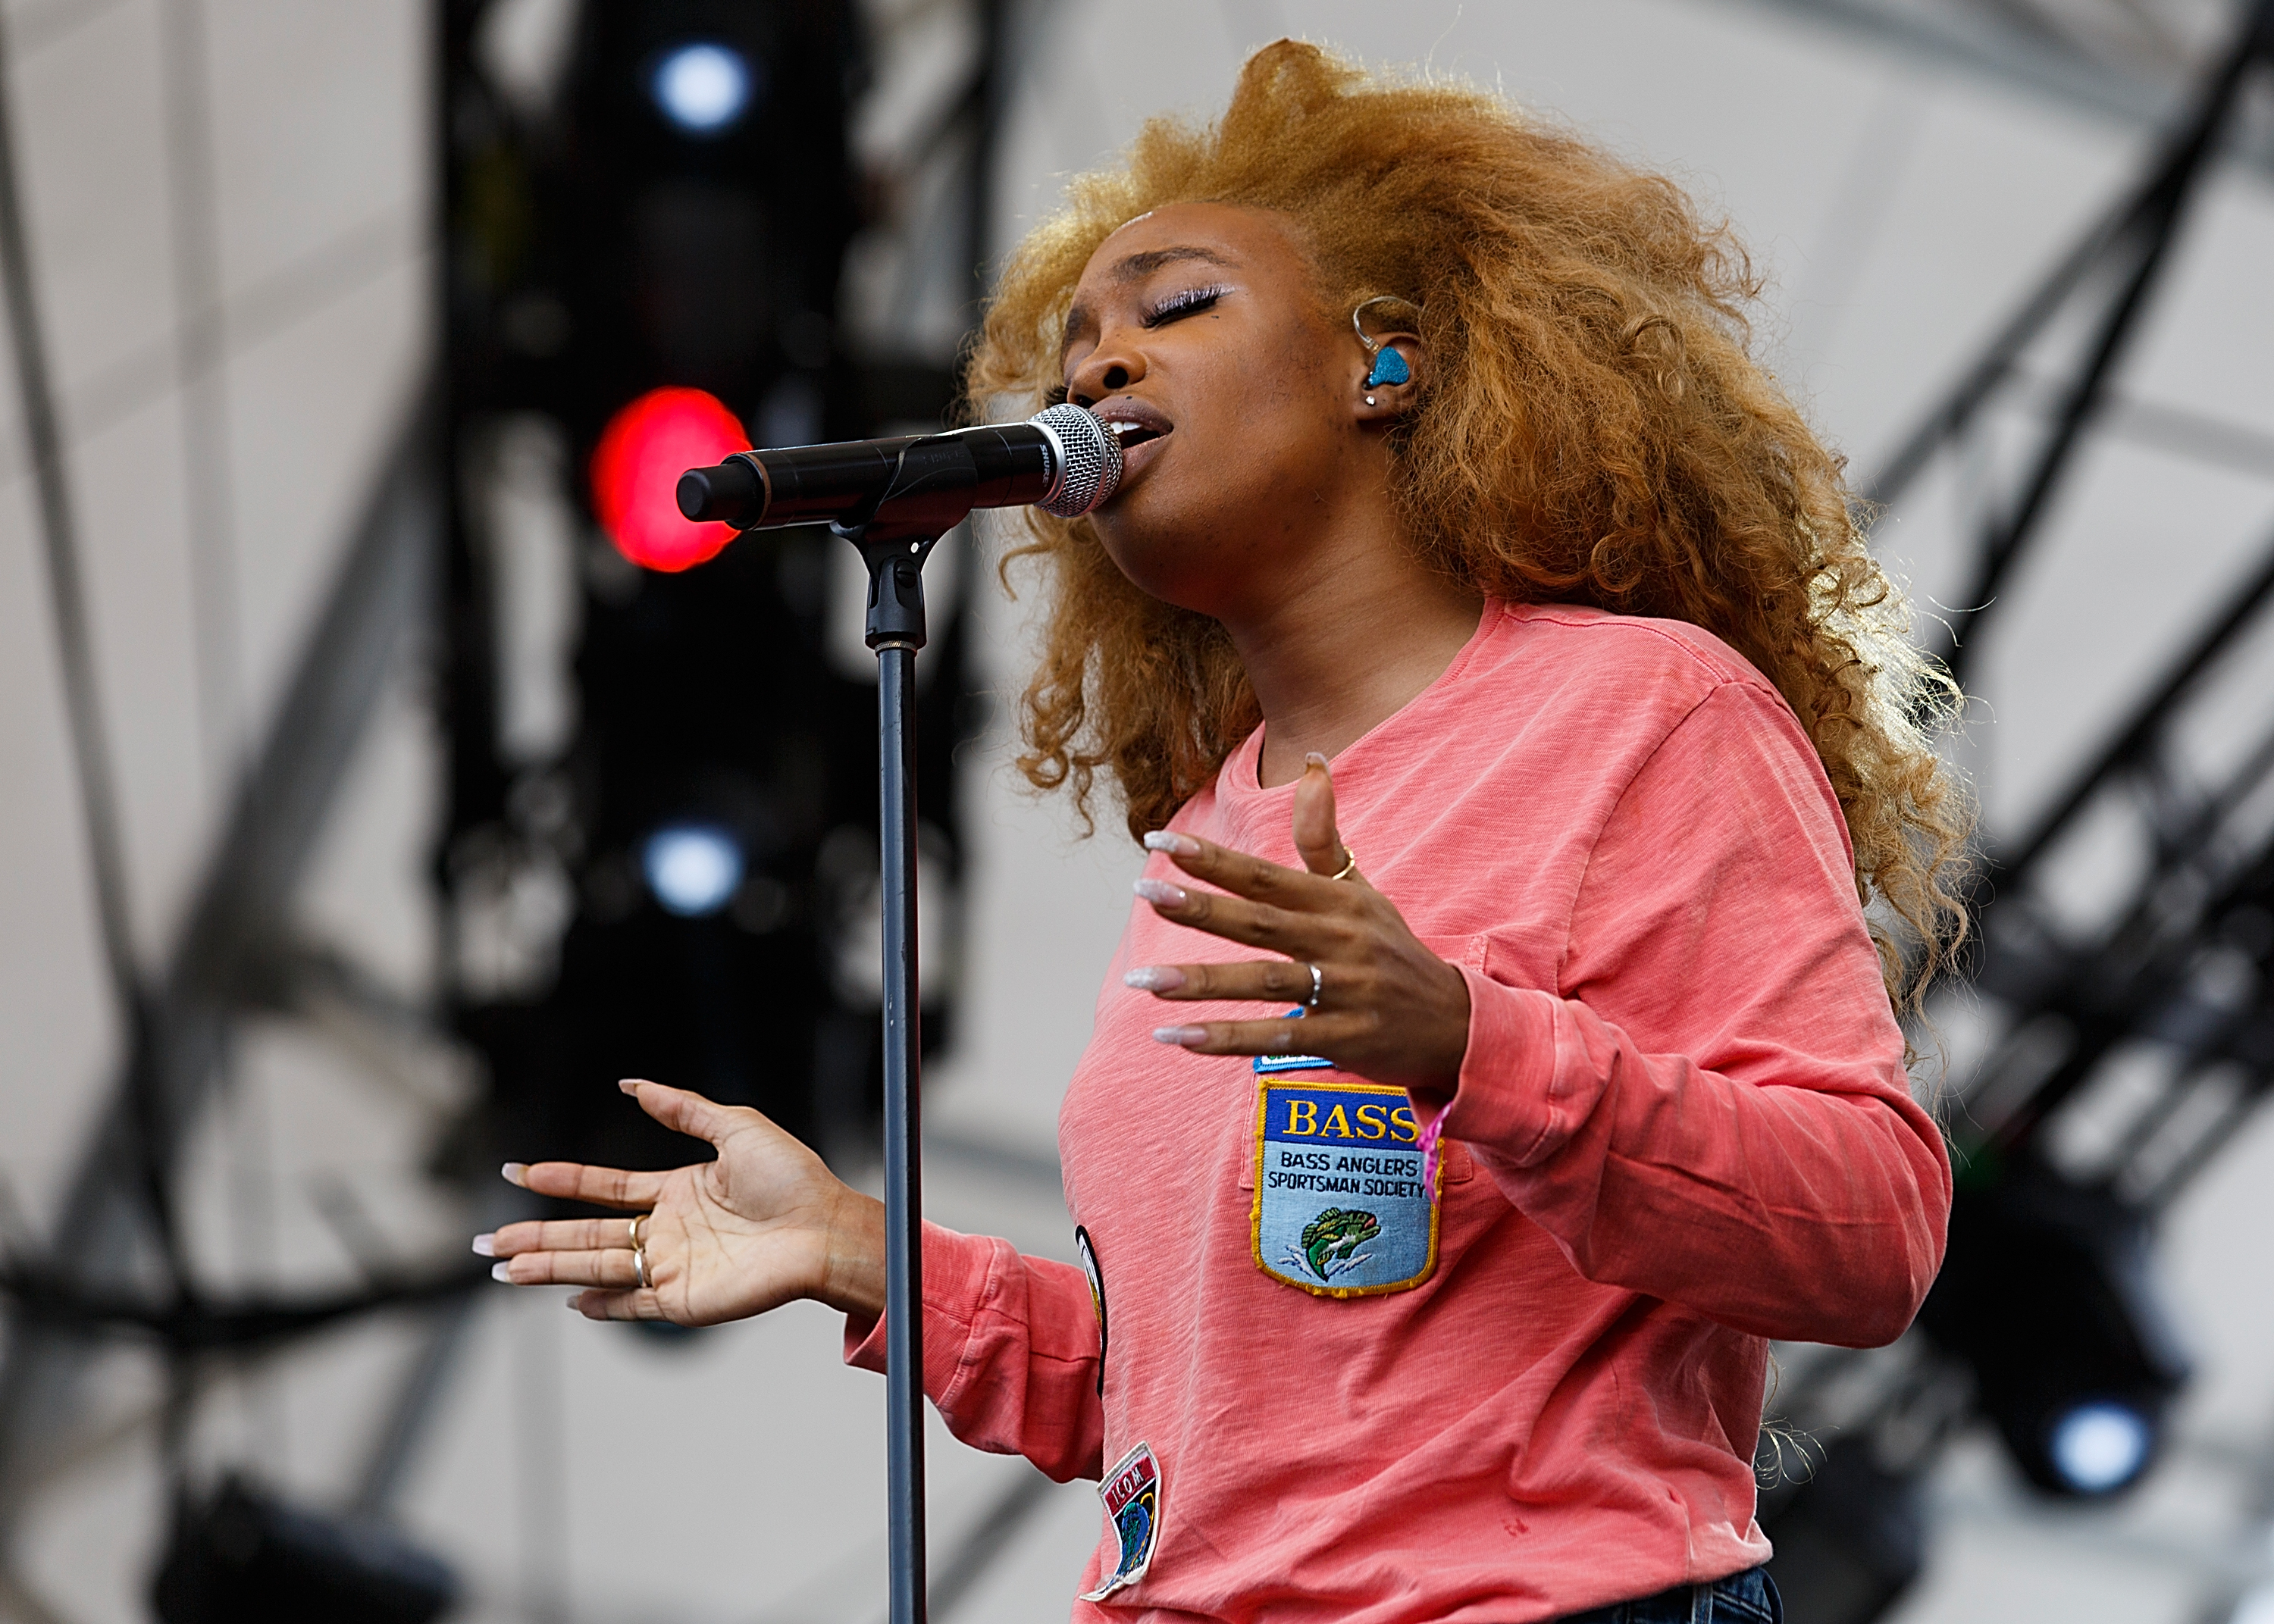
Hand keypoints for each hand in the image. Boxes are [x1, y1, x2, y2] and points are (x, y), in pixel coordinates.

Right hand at [477, 1080, 885, 1326]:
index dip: (561, 1181)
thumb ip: (682, 1108)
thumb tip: (631, 1084)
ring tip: (505, 1270)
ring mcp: (674, 1268)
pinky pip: (635, 1305)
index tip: (518, 1173)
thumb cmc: (792, 1177)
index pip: (604, 1189)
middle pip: (587, 1234)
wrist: (825, 1227)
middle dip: (535, 1237)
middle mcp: (668, 1231)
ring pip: (598, 1268)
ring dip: (551, 1268)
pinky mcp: (687, 1301)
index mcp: (676, 1192)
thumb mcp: (735, 1126)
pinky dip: (604, 1305)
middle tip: (487, 1242)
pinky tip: (571, 1301)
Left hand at [1124, 753, 1470, 1098]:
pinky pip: (1279, 1036)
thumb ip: (1323, 836)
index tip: (1159, 841)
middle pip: (1260, 921)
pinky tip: (1178, 1036)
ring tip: (1143, 980)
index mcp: (1337, 903)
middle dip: (1200, 906)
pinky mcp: (1344, 1039)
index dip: (1213, 859)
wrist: (1455, 1023)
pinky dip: (1228, 1038)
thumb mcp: (1361, 893)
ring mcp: (1343, 991)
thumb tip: (1313, 760)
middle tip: (1145, 892)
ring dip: (1201, 982)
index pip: (1266, 875)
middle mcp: (1340, 942)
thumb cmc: (1391, 951)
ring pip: (1264, 982)